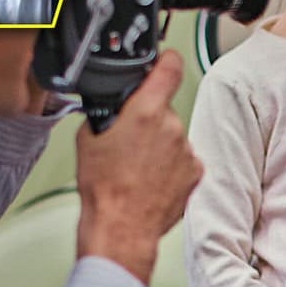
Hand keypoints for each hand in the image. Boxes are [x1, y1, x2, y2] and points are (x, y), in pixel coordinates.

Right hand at [75, 49, 200, 279]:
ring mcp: (186, 150)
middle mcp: (172, 127)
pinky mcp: (195, 172)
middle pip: (163, 110)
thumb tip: (117, 107)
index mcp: (147, 111)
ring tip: (137, 168)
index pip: (169, 67)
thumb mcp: (90, 138)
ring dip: (159, 146)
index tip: (164, 59)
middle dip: (149, 121)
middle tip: (129, 142)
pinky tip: (150, 180)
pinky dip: (169, 166)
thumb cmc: (104, 189)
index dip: (165, 60)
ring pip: (172, 137)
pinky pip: (182, 159)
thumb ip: (110, 113)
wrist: (121, 227)